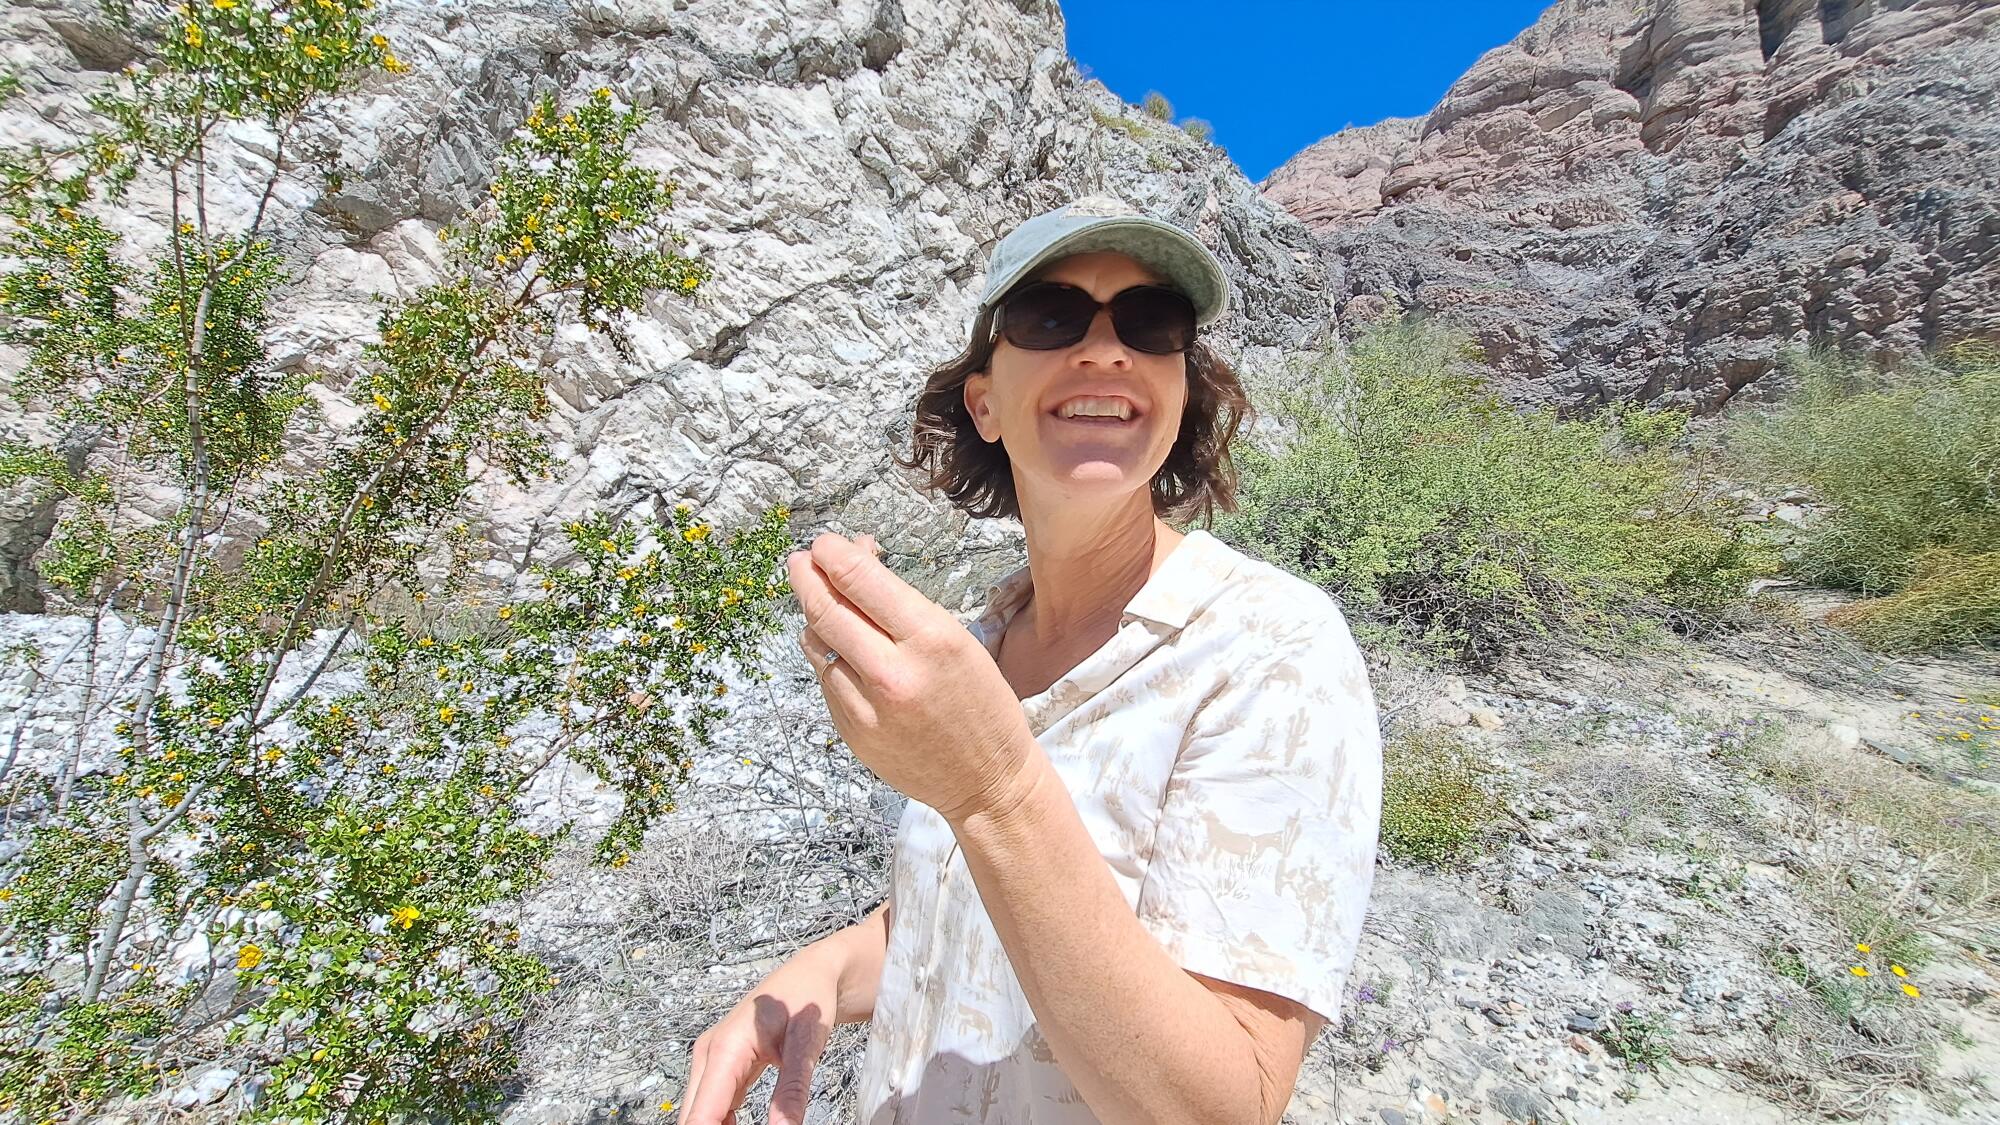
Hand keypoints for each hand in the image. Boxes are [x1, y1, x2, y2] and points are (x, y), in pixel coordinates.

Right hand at [677, 955, 840, 1124]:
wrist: (811, 973)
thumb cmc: (808, 997)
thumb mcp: (807, 1042)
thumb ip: (792, 1089)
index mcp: (725, 1049)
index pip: (701, 1114)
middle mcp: (709, 1056)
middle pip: (692, 1117)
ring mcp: (713, 1062)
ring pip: (700, 1114)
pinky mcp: (723, 1069)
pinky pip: (713, 1107)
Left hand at [785, 531, 1035, 823]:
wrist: (987, 781)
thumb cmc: (982, 704)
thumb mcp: (957, 640)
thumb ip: (903, 606)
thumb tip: (858, 561)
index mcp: (932, 639)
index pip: (861, 580)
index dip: (832, 554)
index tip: (824, 543)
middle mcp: (895, 672)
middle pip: (826, 610)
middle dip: (806, 576)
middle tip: (799, 560)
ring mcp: (867, 707)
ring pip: (819, 645)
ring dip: (814, 615)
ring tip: (817, 596)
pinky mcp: (852, 732)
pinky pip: (827, 679)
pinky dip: (827, 655)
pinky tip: (839, 645)